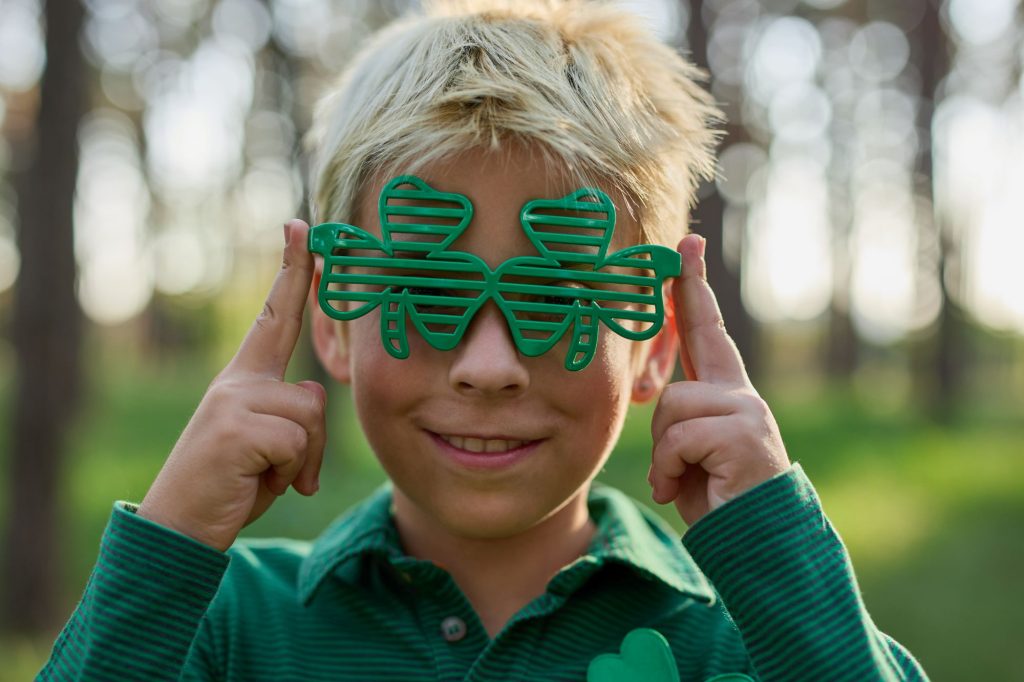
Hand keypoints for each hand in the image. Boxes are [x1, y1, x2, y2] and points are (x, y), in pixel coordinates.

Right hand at [138, 220, 326, 551]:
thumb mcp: (269, 448)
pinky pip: (296, 445)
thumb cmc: (230, 486)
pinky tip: (255, 484)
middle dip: (310, 446)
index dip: (292, 271)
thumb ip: (293, 414)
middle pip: (313, 395)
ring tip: (262, 481)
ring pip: (310, 420)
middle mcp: (237, 381)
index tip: (301, 225)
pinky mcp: (234, 426)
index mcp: (243, 380)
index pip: (274, 316)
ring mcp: (233, 400)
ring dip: (301, 465)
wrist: (180, 527)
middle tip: (280, 479)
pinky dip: (288, 475)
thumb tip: (310, 390)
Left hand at [648, 234, 789, 526]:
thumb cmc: (717, 500)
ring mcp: (746, 410)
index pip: (707, 331)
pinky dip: (671, 469)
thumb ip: (679, 418)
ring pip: (674, 405)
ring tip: (680, 480)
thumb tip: (658, 393)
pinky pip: (680, 437)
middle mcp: (741, 394)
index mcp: (728, 395)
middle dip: (681, 348)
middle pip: (686, 360)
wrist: (756, 544)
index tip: (688, 243)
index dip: (695, 287)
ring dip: (665, 454)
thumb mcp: (689, 453)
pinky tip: (684, 490)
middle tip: (686, 351)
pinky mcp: (744, 432)